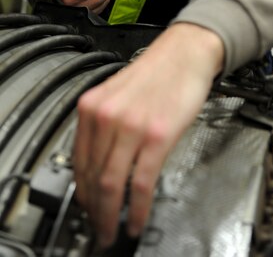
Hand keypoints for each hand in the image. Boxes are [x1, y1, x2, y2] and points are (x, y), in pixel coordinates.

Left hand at [72, 22, 223, 247]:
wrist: (186, 52)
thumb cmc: (158, 72)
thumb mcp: (117, 93)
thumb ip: (104, 125)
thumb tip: (99, 164)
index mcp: (93, 106)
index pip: (77, 161)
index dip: (80, 192)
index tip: (85, 207)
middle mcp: (106, 115)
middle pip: (91, 177)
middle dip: (93, 211)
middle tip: (98, 227)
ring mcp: (131, 126)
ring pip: (111, 184)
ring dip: (110, 216)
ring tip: (113, 231)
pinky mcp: (157, 135)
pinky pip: (141, 183)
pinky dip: (137, 208)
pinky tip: (137, 219)